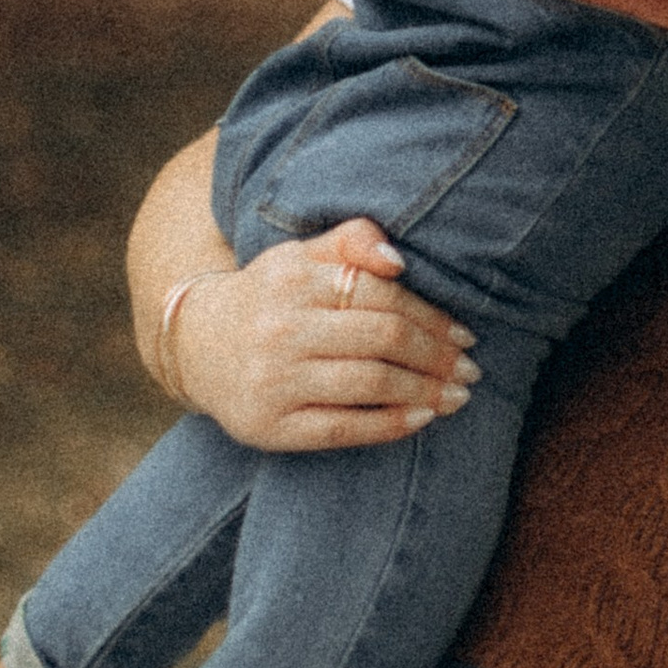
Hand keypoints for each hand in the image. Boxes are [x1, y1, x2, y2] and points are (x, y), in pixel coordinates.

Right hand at [167, 219, 481, 452]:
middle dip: (436, 355)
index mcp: (293, 278)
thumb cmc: (271, 297)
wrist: (196, 347)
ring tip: (458, 394)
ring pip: (368, 383)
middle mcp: (280, 327)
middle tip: (470, 366)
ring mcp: (273, 379)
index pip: (380, 294)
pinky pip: (343, 427)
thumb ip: (352, 240)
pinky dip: (390, 424)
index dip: (431, 315)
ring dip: (425, 390)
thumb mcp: (301, 256)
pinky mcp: (270, 425)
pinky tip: (423, 417)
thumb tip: (399, 260)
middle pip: (382, 339)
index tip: (464, 333)